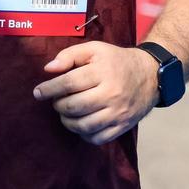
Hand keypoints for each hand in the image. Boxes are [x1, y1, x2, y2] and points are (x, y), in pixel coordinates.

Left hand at [32, 41, 159, 145]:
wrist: (149, 75)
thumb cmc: (116, 61)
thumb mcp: (95, 49)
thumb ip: (70, 55)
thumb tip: (49, 69)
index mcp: (103, 71)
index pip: (69, 83)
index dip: (49, 89)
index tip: (38, 92)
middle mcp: (112, 93)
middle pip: (74, 106)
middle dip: (58, 105)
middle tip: (56, 101)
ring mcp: (118, 112)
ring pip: (84, 125)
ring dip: (67, 121)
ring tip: (65, 113)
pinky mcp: (123, 126)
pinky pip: (97, 138)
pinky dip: (84, 134)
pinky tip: (80, 123)